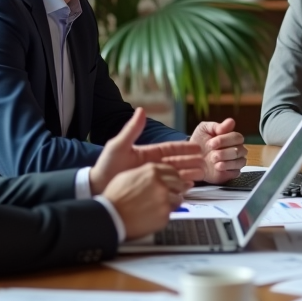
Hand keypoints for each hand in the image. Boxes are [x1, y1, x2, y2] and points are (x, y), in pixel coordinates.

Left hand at [89, 108, 204, 193]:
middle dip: (192, 162)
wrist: (97, 188)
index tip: (197, 147)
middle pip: (177, 162)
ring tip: (201, 175)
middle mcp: (152, 165)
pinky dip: (180, 187)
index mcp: (148, 153)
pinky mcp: (151, 190)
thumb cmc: (106, 166)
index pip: (171, 149)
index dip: (185, 148)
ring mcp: (152, 178)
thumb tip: (141, 110)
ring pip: (176, 175)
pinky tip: (188, 187)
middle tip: (204, 162)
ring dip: (189, 174)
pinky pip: (169, 188)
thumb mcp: (119, 145)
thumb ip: (132, 130)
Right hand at [102, 163, 192, 239]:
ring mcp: (164, 200)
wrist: (111, 217)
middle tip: (171, 193)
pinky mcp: (165, 216)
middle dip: (176, 188)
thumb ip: (144, 173)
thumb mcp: (127, 175)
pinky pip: (170, 213)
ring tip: (159, 206)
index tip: (173, 180)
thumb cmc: (115, 197)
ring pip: (178, 199)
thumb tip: (154, 174)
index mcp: (152, 172)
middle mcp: (161, 184)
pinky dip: (164, 214)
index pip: (172, 170)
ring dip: (171, 202)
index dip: (173, 176)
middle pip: (179, 183)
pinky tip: (153, 215)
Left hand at [189, 117, 246, 183]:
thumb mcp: (204, 129)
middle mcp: (237, 149)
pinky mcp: (232, 173)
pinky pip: (236, 172)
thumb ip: (217, 126)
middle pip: (240, 150)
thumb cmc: (199, 142)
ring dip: (226, 160)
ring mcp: (235, 162)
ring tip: (213, 160)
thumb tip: (231, 121)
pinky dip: (227, 169)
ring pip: (241, 161)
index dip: (225, 140)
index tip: (211, 143)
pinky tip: (217, 167)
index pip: (237, 137)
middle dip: (225, 152)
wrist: (191, 158)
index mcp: (232, 138)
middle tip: (211, 153)